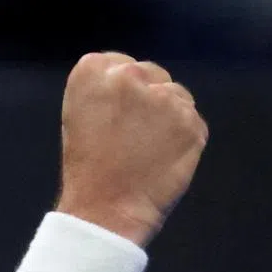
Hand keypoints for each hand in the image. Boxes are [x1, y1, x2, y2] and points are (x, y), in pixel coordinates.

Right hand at [57, 52, 207, 246]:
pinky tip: (163, 156)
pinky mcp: (191, 121)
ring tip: (147, 147)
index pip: (117, 63)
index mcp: (92, 71)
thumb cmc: (87, 166)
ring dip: (168, 116)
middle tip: (133, 133)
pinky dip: (183, 137)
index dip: (120, 90)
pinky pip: (193, 120)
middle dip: (147, 97)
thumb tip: (135, 81)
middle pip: (151, 73)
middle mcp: (128, 75)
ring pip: (176, 95)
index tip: (115, 114)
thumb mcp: (78, 114)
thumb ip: (103, 89)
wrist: (105, 208)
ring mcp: (163, 98)